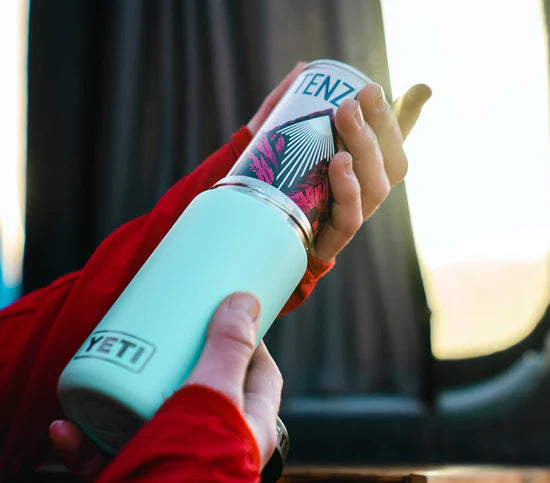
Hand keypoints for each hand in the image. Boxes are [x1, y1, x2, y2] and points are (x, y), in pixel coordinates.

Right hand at [50, 292, 280, 478]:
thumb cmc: (195, 461)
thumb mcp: (214, 394)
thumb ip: (228, 349)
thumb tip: (244, 300)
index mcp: (248, 426)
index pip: (260, 373)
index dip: (249, 340)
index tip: (225, 313)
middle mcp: (216, 444)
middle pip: (202, 391)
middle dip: (180, 361)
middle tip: (166, 331)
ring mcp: (175, 460)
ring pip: (149, 420)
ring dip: (124, 395)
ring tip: (116, 364)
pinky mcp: (138, 477)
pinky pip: (106, 456)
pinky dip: (84, 443)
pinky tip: (64, 428)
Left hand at [248, 62, 430, 261]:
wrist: (256, 226)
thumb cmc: (275, 178)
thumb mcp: (280, 139)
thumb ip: (289, 106)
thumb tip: (302, 69)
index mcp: (362, 165)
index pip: (392, 138)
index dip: (409, 115)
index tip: (420, 88)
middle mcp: (366, 189)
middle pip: (390, 159)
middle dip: (380, 123)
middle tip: (355, 94)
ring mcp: (355, 214)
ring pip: (377, 185)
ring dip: (365, 147)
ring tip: (346, 115)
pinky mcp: (335, 237)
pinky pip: (351, 217)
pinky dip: (349, 188)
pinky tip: (341, 162)